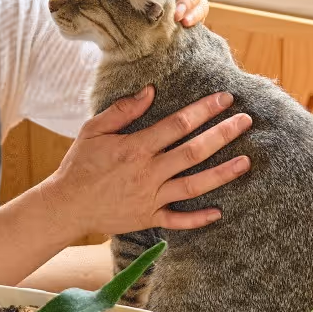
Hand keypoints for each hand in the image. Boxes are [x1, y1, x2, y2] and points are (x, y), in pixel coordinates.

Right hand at [42, 86, 252, 237]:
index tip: (224, 99)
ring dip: (222, 173)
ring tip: (246, 162)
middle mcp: (148, 172)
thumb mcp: (93, 130)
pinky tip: (219, 211)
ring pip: (194, 185)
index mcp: (136, 148)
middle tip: (245, 121)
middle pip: (193, 151)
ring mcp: (150, 198)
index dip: (204, 110)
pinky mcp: (147, 218)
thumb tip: (150, 91)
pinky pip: (178, 220)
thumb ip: (122, 110)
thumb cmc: (79, 164)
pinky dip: (198, 218)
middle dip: (222, 134)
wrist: (66, 206)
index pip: (178, 124)